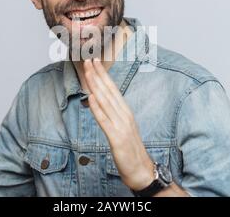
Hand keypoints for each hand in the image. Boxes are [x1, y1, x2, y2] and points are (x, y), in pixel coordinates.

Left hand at [83, 58, 154, 190]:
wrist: (142, 170)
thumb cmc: (130, 150)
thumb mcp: (122, 127)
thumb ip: (112, 114)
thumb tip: (99, 102)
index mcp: (125, 111)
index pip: (112, 89)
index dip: (103, 74)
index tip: (94, 62)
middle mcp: (124, 115)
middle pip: (108, 91)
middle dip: (97, 74)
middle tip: (88, 59)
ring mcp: (121, 126)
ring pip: (105, 101)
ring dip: (95, 85)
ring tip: (87, 72)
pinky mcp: (116, 138)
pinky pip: (104, 121)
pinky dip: (97, 108)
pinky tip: (90, 98)